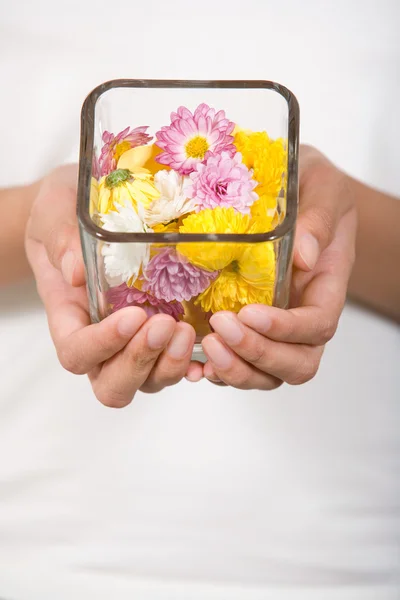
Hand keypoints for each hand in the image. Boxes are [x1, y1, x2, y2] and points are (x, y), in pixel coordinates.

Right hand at [25, 164, 195, 406]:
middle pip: (113, 385)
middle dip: (141, 362)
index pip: (77, 353)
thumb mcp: (54, 213)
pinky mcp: (161, 336)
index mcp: (68, 318)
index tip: (133, 315)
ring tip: (188, 329)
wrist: (83, 212)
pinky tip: (208, 350)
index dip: (103, 345)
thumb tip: (77, 273)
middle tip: (166, 324)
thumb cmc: (63, 214)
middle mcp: (100, 342)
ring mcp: (132, 344)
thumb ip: (61, 240)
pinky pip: (176, 366)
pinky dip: (193, 365)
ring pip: (148, 382)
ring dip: (170, 364)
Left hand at [193, 145, 356, 388]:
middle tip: (221, 329)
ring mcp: (276, 326)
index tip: (251, 312)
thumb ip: (317, 220)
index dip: (286, 329)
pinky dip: (219, 371)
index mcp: (325, 286)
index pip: (316, 325)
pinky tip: (196, 364)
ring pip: (268, 373)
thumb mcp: (322, 188)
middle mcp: (303, 314)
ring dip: (238, 369)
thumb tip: (304, 256)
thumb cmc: (312, 185)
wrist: (294, 187)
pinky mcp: (249, 327)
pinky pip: (241, 363)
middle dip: (259, 354)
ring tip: (208, 349)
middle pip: (296, 363)